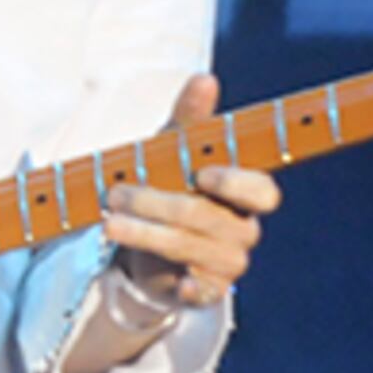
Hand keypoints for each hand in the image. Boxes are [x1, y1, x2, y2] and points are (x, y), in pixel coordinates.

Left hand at [100, 74, 278, 311]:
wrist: (142, 243)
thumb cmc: (167, 187)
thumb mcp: (171, 151)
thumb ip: (189, 119)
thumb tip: (205, 78)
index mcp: (242, 194)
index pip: (262, 192)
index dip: (238, 183)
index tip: (203, 173)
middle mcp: (242, 229)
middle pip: (207, 218)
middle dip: (157, 204)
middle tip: (115, 195)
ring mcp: (227, 263)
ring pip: (192, 248)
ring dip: (146, 234)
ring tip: (109, 224)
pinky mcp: (207, 291)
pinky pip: (204, 293)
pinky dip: (190, 289)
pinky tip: (177, 283)